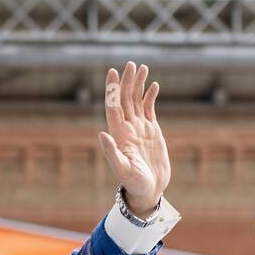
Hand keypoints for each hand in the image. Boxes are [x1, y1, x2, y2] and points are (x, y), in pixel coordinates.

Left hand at [98, 61, 170, 217]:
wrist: (148, 190)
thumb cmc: (134, 183)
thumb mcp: (122, 169)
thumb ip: (112, 152)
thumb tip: (101, 133)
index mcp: (118, 134)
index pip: (113, 106)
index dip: (112, 89)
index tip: (113, 72)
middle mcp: (127, 128)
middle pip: (125, 99)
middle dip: (127, 81)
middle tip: (130, 64)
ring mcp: (139, 128)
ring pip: (137, 101)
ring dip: (138, 84)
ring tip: (141, 67)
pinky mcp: (152, 130)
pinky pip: (149, 109)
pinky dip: (150, 96)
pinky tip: (153, 85)